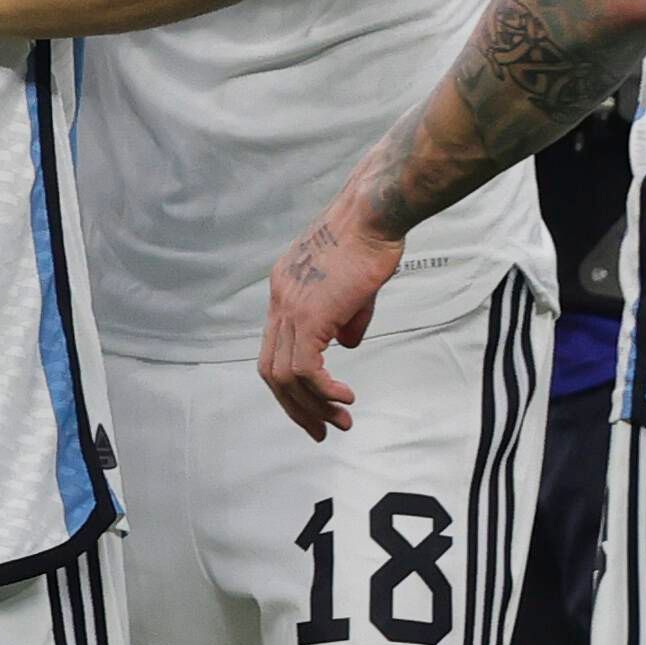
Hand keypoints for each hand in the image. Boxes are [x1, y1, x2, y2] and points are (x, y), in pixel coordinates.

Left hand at [259, 185, 406, 436]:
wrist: (374, 213)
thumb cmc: (372, 239)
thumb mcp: (355, 286)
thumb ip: (345, 318)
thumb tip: (345, 346)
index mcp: (284, 289)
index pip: (275, 347)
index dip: (291, 382)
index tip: (313, 405)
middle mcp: (279, 299)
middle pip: (271, 369)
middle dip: (295, 407)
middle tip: (321, 431)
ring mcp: (290, 308)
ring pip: (287, 376)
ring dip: (313, 406)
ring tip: (341, 422)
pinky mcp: (310, 315)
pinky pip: (307, 369)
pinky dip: (323, 391)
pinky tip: (344, 399)